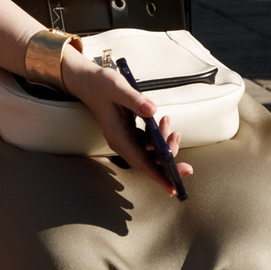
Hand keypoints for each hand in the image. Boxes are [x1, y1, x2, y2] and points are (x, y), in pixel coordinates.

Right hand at [63, 51, 194, 197]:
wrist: (88, 82)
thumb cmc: (100, 85)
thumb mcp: (117, 87)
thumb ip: (135, 99)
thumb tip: (152, 110)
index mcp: (118, 136)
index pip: (141, 162)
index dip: (158, 176)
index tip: (173, 187)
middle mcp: (122, 142)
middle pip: (149, 161)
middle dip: (169, 160)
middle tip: (182, 149)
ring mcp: (126, 139)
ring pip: (150, 152)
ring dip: (164, 143)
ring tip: (168, 122)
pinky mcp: (129, 133)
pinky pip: (148, 143)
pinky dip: (158, 136)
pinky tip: (162, 121)